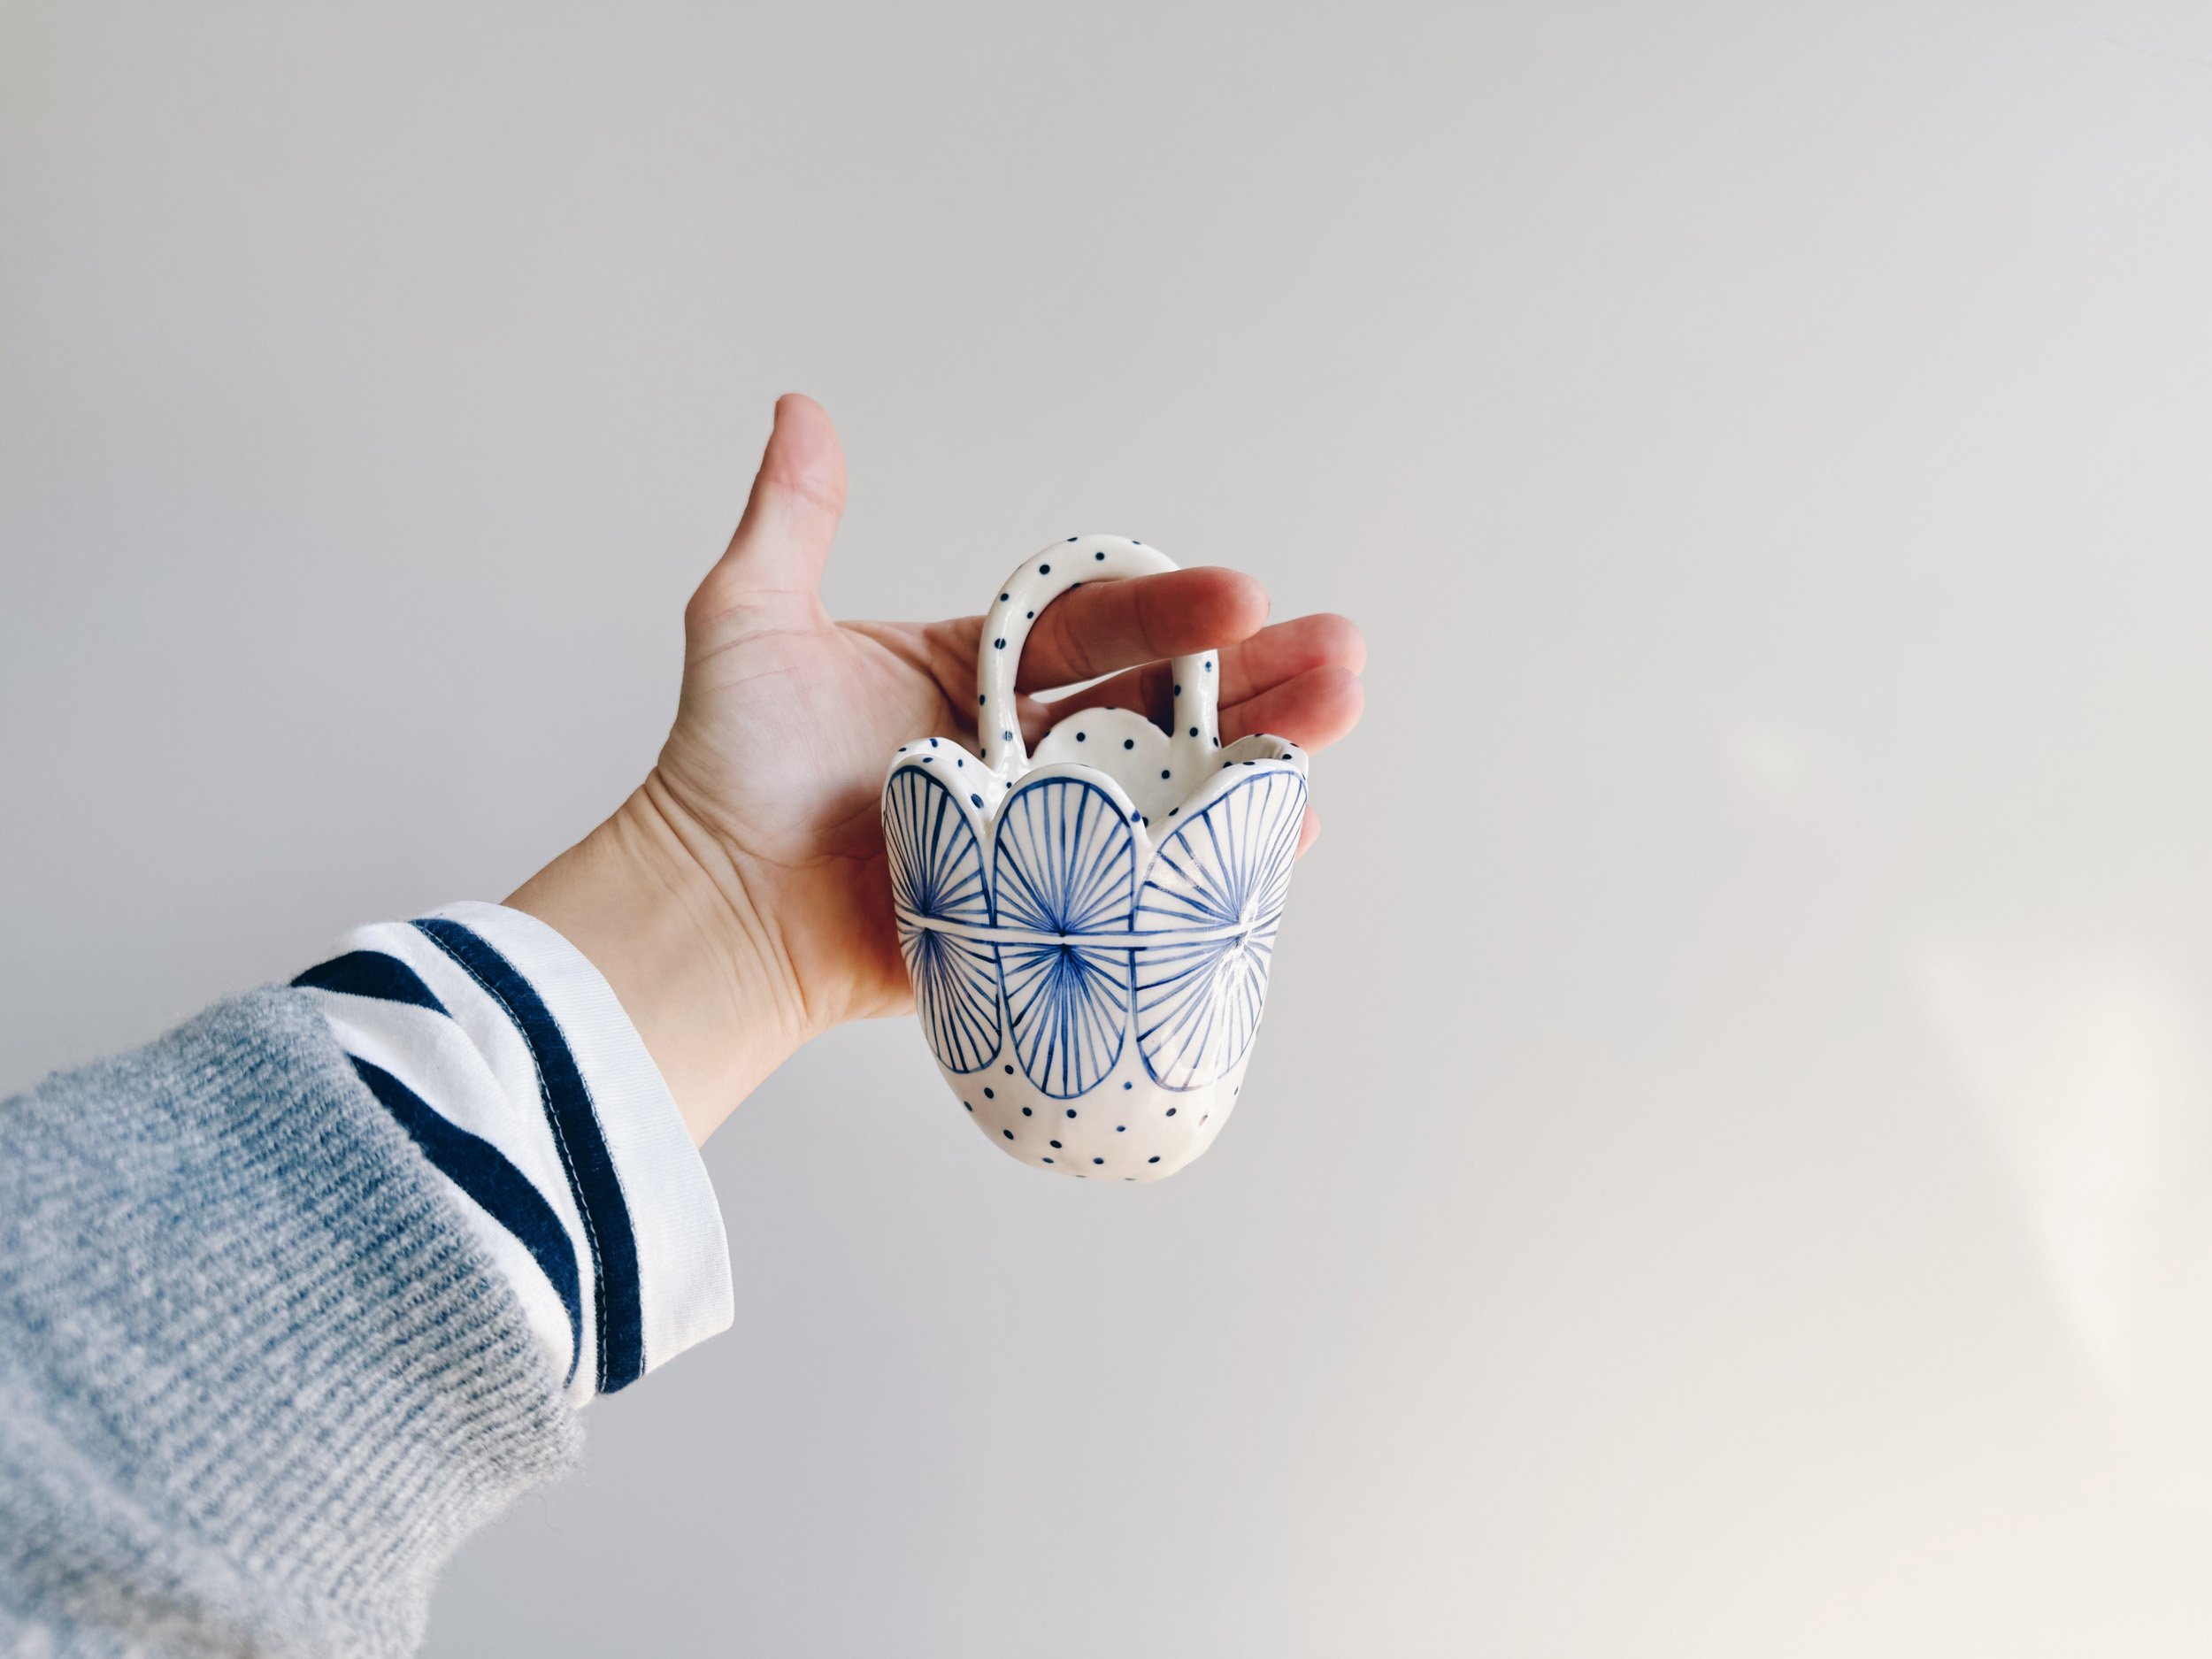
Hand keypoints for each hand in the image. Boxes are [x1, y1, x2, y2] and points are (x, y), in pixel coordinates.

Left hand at [511, 396, 1366, 1143]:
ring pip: (1169, 786)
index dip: (1167, 609)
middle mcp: (1022, 751)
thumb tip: (799, 409)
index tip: (1239, 596)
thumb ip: (792, 520)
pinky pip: (1146, 885)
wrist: (713, 911)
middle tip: (1342, 656)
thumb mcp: (752, 621)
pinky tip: (1289, 830)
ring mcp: (1043, 836)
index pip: (1094, 628)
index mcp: (975, 675)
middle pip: (1159, 704)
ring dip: (1263, 753)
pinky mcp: (1046, 917)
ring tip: (1343, 717)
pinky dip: (1218, 863)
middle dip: (1254, 677)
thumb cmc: (727, 773)